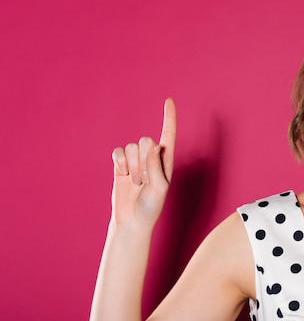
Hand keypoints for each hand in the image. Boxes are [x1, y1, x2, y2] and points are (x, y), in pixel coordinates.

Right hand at [110, 98, 176, 227]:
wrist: (132, 220)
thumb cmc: (151, 206)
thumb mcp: (160, 188)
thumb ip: (157, 166)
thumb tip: (153, 146)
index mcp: (166, 160)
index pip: (168, 134)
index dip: (169, 117)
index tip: (169, 101)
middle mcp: (151, 157)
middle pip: (145, 140)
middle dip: (143, 161)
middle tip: (145, 181)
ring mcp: (135, 160)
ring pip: (131, 147)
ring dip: (133, 167)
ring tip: (137, 183)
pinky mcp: (121, 165)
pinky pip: (118, 152)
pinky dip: (120, 163)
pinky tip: (124, 175)